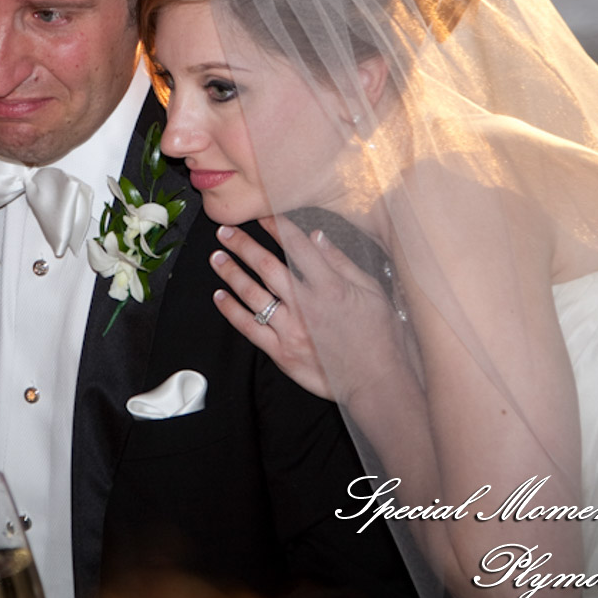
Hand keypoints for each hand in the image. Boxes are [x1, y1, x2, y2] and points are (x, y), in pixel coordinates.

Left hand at [211, 215, 404, 403]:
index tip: (262, 215)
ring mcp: (291, 329)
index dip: (276, 227)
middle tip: (226, 231)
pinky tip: (220, 296)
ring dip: (231, 273)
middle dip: (242, 245)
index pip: (296, 247)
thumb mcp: (372, 292)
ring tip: (217, 258)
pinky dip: (231, 310)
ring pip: (252, 294)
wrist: (377, 382)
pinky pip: (249, 327)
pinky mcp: (281, 352)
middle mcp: (306, 305)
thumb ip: (341, 263)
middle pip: (266, 266)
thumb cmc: (380, 337)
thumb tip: (317, 237)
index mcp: (330, 286)